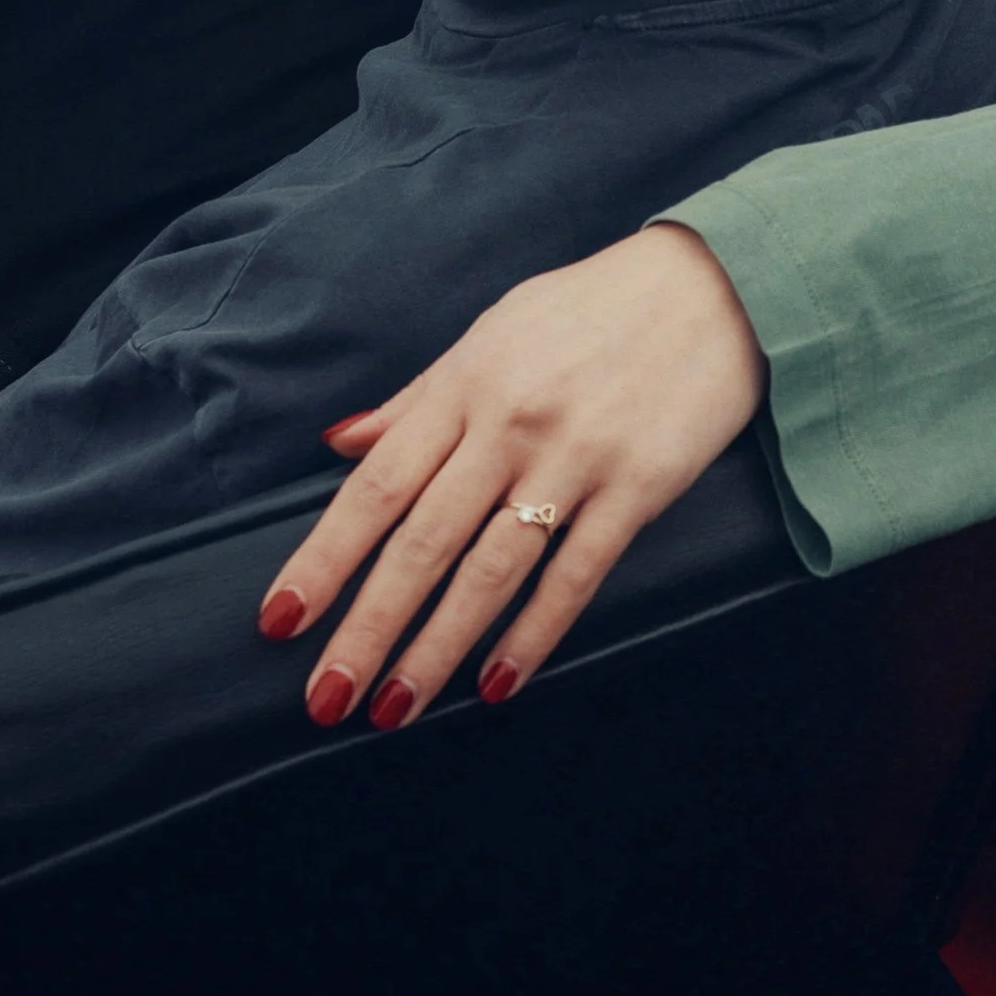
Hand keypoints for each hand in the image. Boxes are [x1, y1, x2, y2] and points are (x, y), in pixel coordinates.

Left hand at [256, 223, 767, 729]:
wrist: (714, 285)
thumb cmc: (593, 308)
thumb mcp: (494, 333)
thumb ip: (418, 398)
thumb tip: (341, 443)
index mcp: (465, 385)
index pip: (376, 486)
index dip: (324, 558)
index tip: (281, 619)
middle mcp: (510, 425)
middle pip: (422, 543)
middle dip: (366, 628)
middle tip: (325, 697)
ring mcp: (575, 458)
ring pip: (489, 572)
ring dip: (435, 649)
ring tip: (396, 709)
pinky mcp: (638, 488)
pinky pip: (574, 576)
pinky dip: (532, 635)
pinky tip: (497, 682)